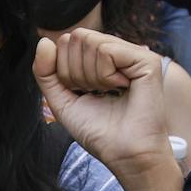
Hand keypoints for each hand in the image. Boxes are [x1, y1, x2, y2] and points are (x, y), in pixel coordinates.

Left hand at [34, 29, 171, 181]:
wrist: (123, 152)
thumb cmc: (98, 131)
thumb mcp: (61, 99)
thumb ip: (46, 72)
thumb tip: (44, 41)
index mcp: (100, 59)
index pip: (67, 41)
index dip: (64, 70)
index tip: (83, 93)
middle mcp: (118, 52)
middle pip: (76, 37)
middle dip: (75, 72)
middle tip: (97, 93)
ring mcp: (133, 54)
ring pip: (89, 41)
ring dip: (90, 76)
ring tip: (109, 92)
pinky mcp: (146, 59)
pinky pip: (106, 50)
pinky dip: (104, 75)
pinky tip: (121, 88)